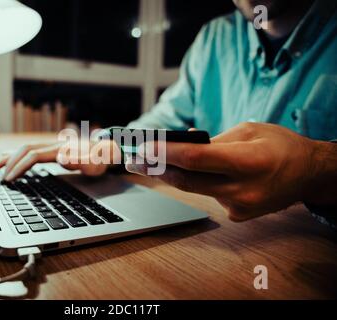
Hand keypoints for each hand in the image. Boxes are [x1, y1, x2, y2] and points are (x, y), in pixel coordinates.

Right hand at [0, 139, 120, 180]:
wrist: (106, 151)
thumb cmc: (101, 160)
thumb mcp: (94, 163)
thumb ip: (80, 161)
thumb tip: (62, 158)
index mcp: (60, 149)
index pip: (33, 156)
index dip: (20, 167)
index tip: (10, 178)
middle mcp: (54, 145)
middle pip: (25, 150)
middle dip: (11, 163)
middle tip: (0, 177)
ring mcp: (52, 147)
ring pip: (26, 148)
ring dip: (11, 157)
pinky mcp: (53, 150)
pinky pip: (32, 151)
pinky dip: (19, 155)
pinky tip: (11, 159)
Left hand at [126, 122, 336, 221]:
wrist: (308, 173)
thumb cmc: (280, 145)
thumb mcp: (249, 130)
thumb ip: (213, 140)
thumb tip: (180, 142)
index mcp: (249, 162)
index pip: (197, 159)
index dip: (166, 154)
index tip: (142, 148)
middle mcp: (243, 190)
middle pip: (187, 181)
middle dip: (154, 169)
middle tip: (131, 159)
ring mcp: (240, 207)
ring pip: (194, 189)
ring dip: (169, 175)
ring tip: (145, 163)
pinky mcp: (237, 215)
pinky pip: (208, 196)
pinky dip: (198, 182)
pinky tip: (191, 171)